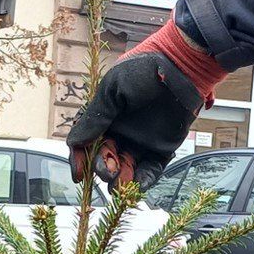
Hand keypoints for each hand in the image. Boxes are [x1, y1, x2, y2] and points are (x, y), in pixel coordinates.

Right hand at [67, 21, 228, 185]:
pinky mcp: (163, 149)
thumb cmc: (143, 71)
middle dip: (103, 168)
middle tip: (107, 169)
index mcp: (105, 119)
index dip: (81, 160)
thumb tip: (74, 143)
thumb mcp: (111, 90)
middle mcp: (121, 133)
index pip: (87, 145)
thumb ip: (94, 118)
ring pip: (127, 170)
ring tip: (122, 182)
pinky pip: (151, 170)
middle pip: (106, 160)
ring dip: (122, 180)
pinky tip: (138, 186)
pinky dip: (144, 180)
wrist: (180, 67)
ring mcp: (141, 142)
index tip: (80, 175)